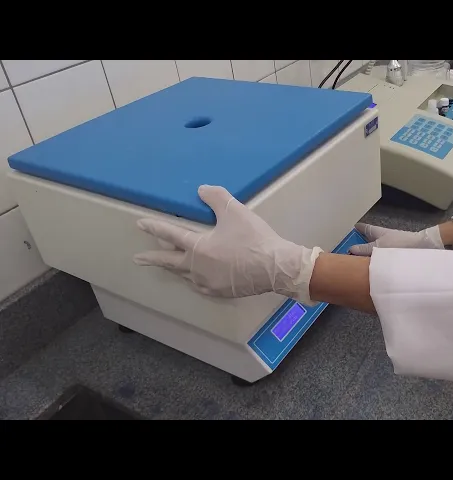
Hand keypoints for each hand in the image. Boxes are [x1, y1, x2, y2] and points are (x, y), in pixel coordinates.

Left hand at [133, 185, 322, 304]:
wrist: (275, 266)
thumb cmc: (253, 238)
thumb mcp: (235, 211)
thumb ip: (216, 197)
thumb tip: (201, 189)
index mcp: (197, 247)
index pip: (170, 234)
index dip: (154, 227)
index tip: (140, 223)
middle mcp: (197, 267)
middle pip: (169, 262)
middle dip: (152, 259)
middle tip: (138, 259)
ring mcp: (208, 282)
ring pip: (185, 275)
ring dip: (175, 268)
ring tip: (171, 265)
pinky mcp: (221, 291)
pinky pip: (200, 285)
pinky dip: (194, 279)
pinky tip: (197, 278)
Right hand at [348, 222, 443, 255]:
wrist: (422, 248)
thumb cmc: (400, 243)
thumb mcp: (378, 246)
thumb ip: (364, 249)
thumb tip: (350, 250)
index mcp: (377, 232)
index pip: (364, 228)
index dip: (356, 229)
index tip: (348, 231)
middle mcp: (382, 238)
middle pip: (367, 240)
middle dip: (359, 245)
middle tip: (348, 253)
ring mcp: (388, 247)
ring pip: (374, 251)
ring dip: (367, 256)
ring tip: (357, 264)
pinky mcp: (394, 257)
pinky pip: (381, 259)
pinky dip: (375, 263)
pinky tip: (371, 271)